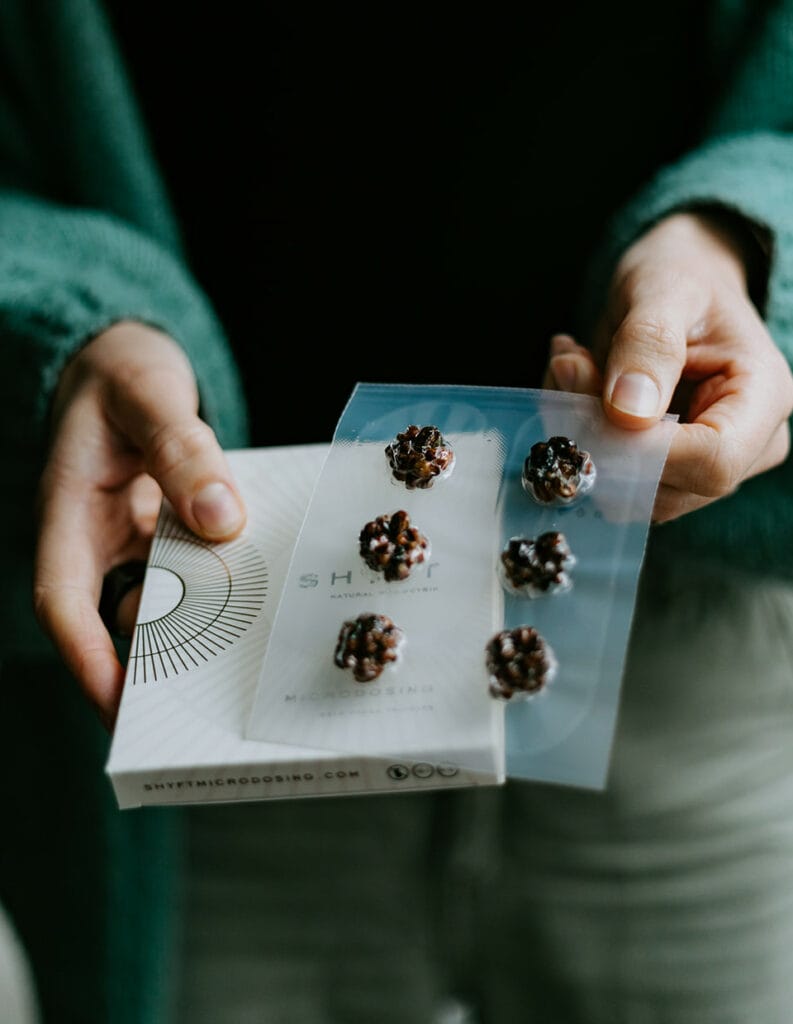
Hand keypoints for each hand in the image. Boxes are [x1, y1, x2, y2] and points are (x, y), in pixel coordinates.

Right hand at [33, 321, 246, 728]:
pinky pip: (188, 571)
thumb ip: (181, 448)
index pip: (62, 599)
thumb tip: (220, 519)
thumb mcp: (147, 395)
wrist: (124, 361)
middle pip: (113, 620)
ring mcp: (128, 541)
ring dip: (194, 626)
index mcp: (67, 513)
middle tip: (202, 705)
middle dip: (151, 667)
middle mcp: (95, 538)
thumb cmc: (122, 373)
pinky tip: (257, 588)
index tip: (120, 706)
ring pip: (157, 601)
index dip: (87, 658)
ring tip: (244, 655)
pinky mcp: (162, 535)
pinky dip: (217, 583)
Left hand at [544, 212, 792, 520]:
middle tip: (570, 364)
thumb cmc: (681, 277)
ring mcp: (704, 466)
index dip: (645, 451)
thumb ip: (647, 346)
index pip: (712, 462)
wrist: (679, 282)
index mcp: (762, 400)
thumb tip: (627, 415)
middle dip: (601, 436)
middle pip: (666, 488)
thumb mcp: (662, 291)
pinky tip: (576, 385)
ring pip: (628, 492)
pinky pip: (610, 480)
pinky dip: (578, 436)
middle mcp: (744, 447)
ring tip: (575, 366)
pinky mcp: (664, 473)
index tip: (597, 401)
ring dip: (581, 433)